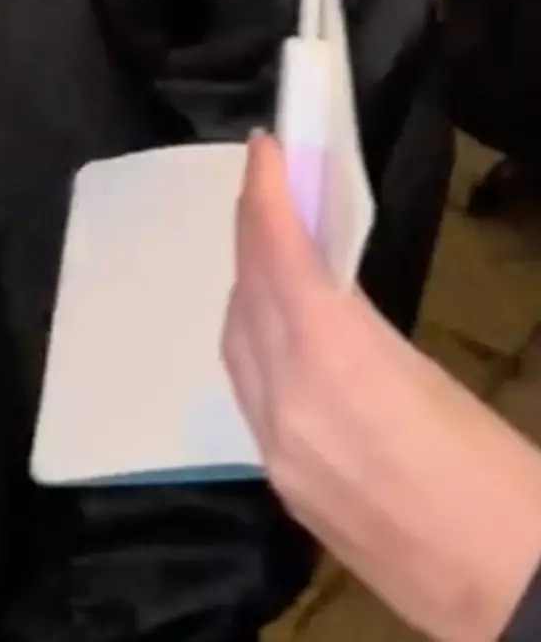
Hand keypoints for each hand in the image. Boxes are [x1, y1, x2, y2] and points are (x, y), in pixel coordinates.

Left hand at [223, 135, 540, 641]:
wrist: (509, 598)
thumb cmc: (502, 484)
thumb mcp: (436, 382)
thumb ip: (363, 331)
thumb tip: (329, 292)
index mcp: (333, 369)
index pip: (276, 259)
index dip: (264, 196)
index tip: (262, 149)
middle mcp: (285, 408)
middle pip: (246, 297)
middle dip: (253, 234)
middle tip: (270, 184)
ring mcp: (278, 455)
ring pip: (238, 346)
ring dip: (249, 287)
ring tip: (274, 246)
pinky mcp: (286, 491)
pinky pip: (251, 395)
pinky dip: (257, 344)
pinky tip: (283, 330)